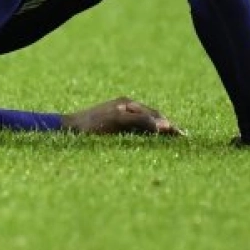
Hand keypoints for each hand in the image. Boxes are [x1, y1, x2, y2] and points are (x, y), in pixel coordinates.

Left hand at [62, 96, 181, 135]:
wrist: (66, 130)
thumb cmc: (90, 125)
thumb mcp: (117, 120)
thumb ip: (140, 120)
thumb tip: (163, 125)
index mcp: (127, 103)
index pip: (154, 114)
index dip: (168, 125)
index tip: (182, 136)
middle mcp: (124, 108)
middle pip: (151, 119)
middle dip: (166, 128)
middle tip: (182, 139)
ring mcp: (118, 117)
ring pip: (144, 126)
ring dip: (157, 133)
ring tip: (171, 143)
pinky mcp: (112, 128)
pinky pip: (134, 131)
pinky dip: (145, 137)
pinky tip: (149, 145)